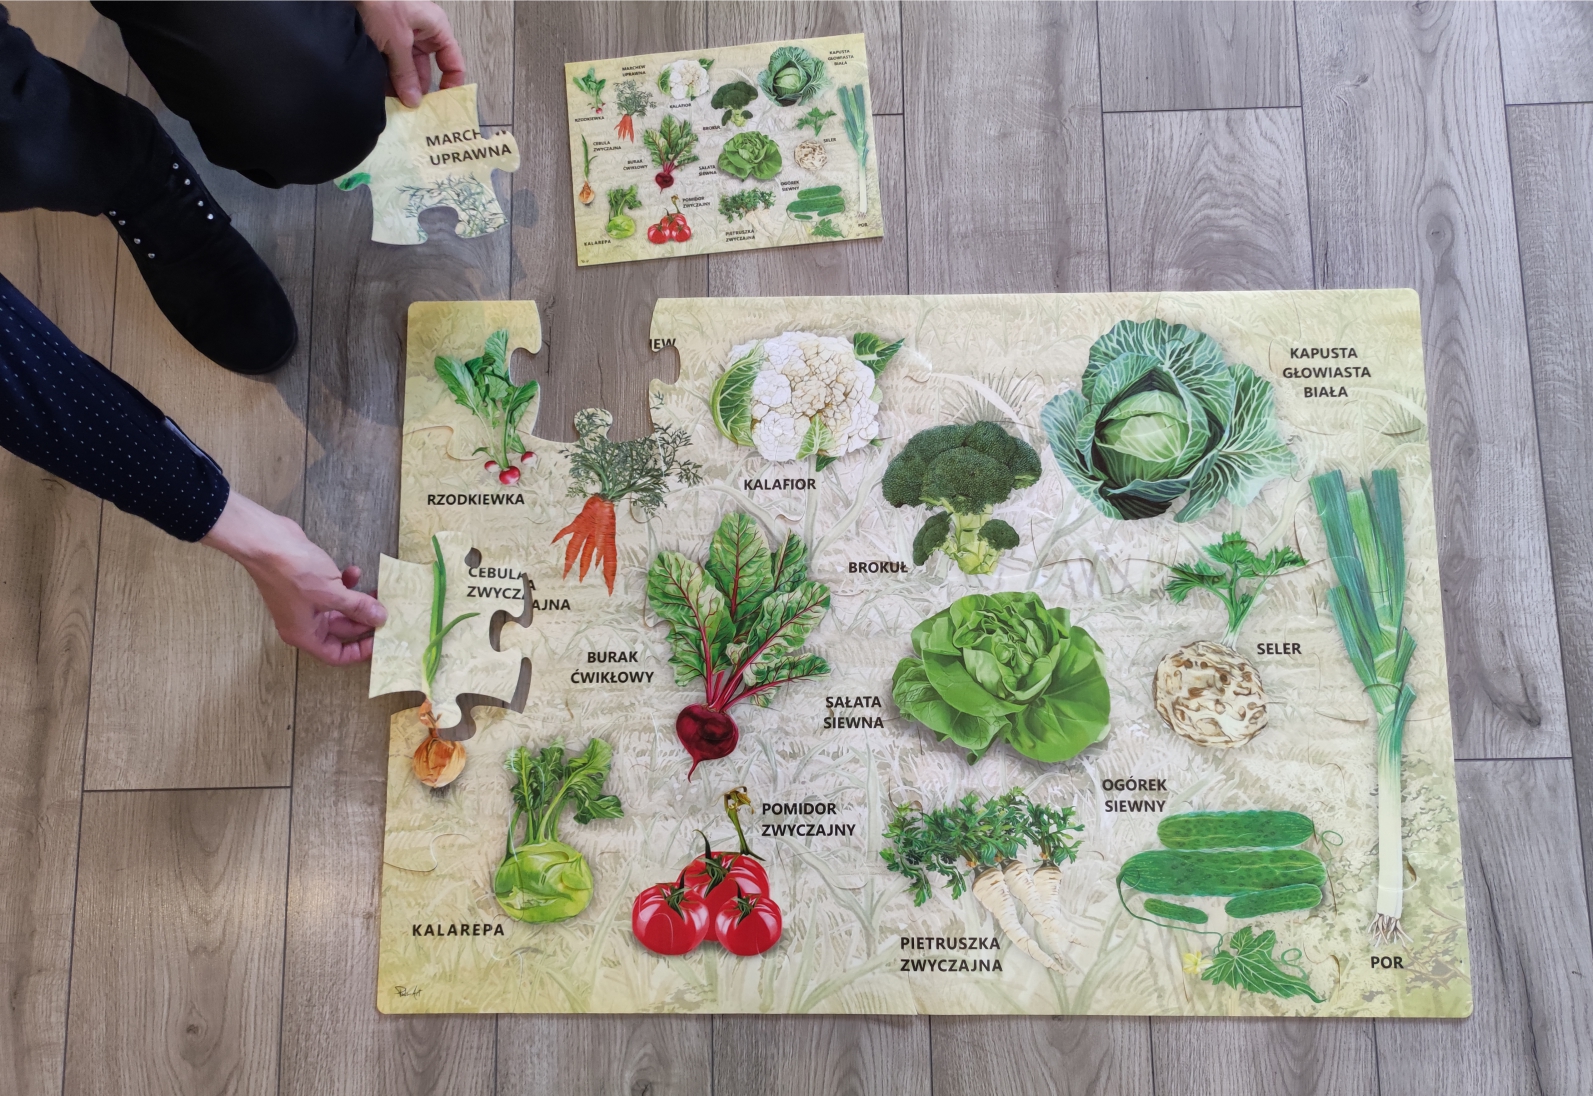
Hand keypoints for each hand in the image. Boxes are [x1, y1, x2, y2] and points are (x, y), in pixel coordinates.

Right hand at [202, 491, 387, 665]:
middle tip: (388, 611)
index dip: (360, 651)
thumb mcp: (332, 593)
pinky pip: (332, 590)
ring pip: (340, 608)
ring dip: (358, 599)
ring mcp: (305, 602)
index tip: (381, 640)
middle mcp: (304, 622)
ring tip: (378, 590)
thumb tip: (380, 619)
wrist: (266, 541)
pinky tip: (355, 570)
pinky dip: (345, 583)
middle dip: (365, 620)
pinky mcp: (307, 583)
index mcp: (304, 634)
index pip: (336, 655)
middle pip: (341, 630)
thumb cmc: (293, 572)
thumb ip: (358, 608)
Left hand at [354, 1, 466, 107]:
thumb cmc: (381, 1)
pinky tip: (380, 91)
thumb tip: (414, 100)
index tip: (441, 104)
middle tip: (411, 109)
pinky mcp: (383, 40)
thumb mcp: (397, 40)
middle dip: (416, 89)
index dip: (450, 84)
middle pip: (424, 69)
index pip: (452, 61)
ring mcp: (401, 37)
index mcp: (435, 28)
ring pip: (404, 69)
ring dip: (399, 85)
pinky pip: (389, 64)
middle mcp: (420, 33)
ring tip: (393, 102)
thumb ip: (406, 72)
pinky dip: (385, 77)